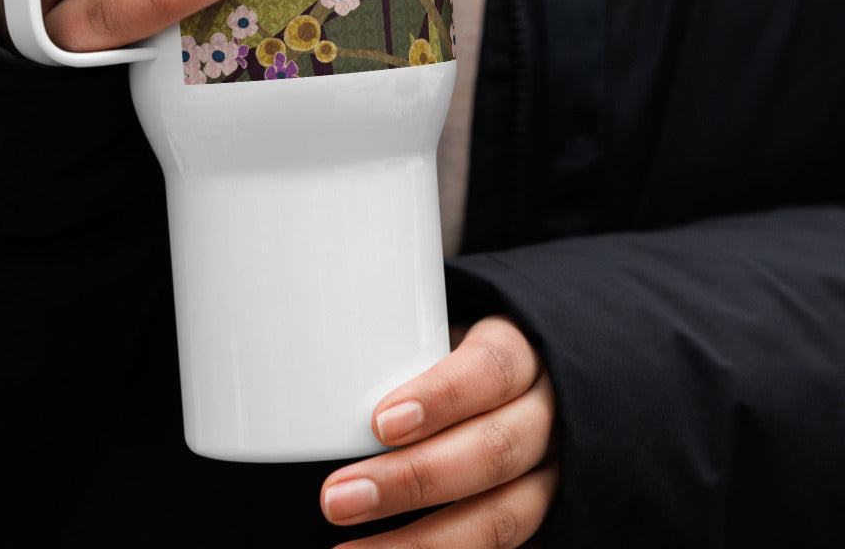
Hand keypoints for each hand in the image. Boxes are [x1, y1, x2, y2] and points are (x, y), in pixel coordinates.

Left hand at [321, 316, 557, 547]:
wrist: (517, 388)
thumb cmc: (454, 356)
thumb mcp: (437, 334)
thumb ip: (397, 351)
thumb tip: (310, 371)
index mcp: (520, 353)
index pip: (491, 370)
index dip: (440, 398)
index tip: (379, 422)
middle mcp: (547, 415)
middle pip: (493, 451)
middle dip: (411, 480)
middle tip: (335, 497)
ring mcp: (551, 476)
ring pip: (502, 518)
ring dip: (422, 542)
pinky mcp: (545, 522)